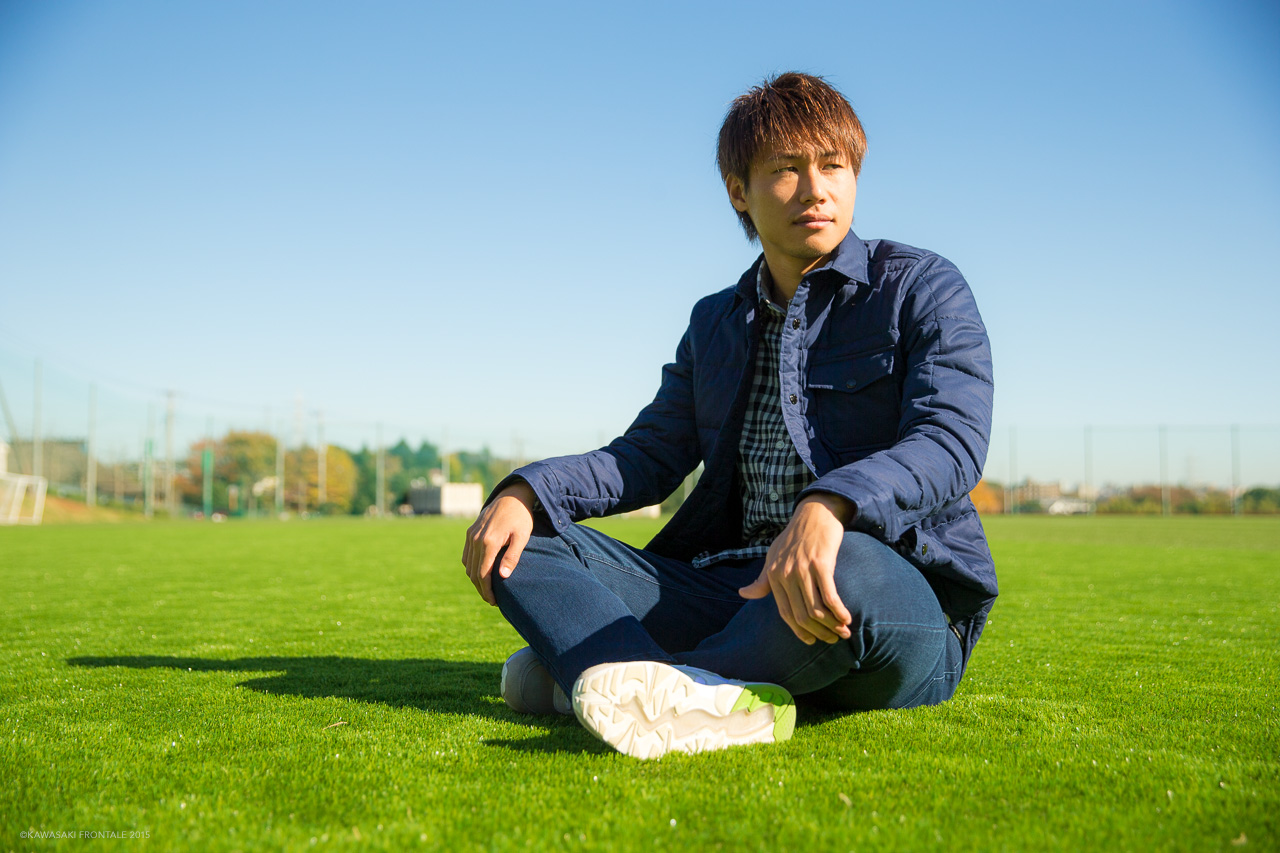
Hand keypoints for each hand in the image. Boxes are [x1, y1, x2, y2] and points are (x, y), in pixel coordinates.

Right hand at [462, 482, 535, 605]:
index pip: (483, 574)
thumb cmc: (521, 517)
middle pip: (473, 572)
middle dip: (481, 589)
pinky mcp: (470, 532)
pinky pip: (466, 555)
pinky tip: (481, 573)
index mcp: (489, 542)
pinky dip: (471, 567)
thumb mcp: (522, 537)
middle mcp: (476, 539)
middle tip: (492, 600)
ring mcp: (471, 535)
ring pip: (467, 565)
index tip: (494, 601)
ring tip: (487, 589)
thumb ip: (512, 557)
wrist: (512, 496)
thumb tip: (502, 577)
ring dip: (475, 579)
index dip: (487, 591)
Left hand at [739, 493, 853, 644]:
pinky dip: (839, 611)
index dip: (799, 631)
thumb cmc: (794, 537)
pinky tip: (847, 619)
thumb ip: (762, 579)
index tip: (812, 641)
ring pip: (816, 609)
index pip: (785, 614)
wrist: (814, 513)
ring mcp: (803, 569)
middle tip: (833, 640)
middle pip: (802, 615)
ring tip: (843, 633)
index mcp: (774, 576)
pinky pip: (830, 595)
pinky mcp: (821, 563)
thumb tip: (742, 594)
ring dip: (832, 626)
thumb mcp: (773, 556)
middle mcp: (786, 574)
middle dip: (819, 633)